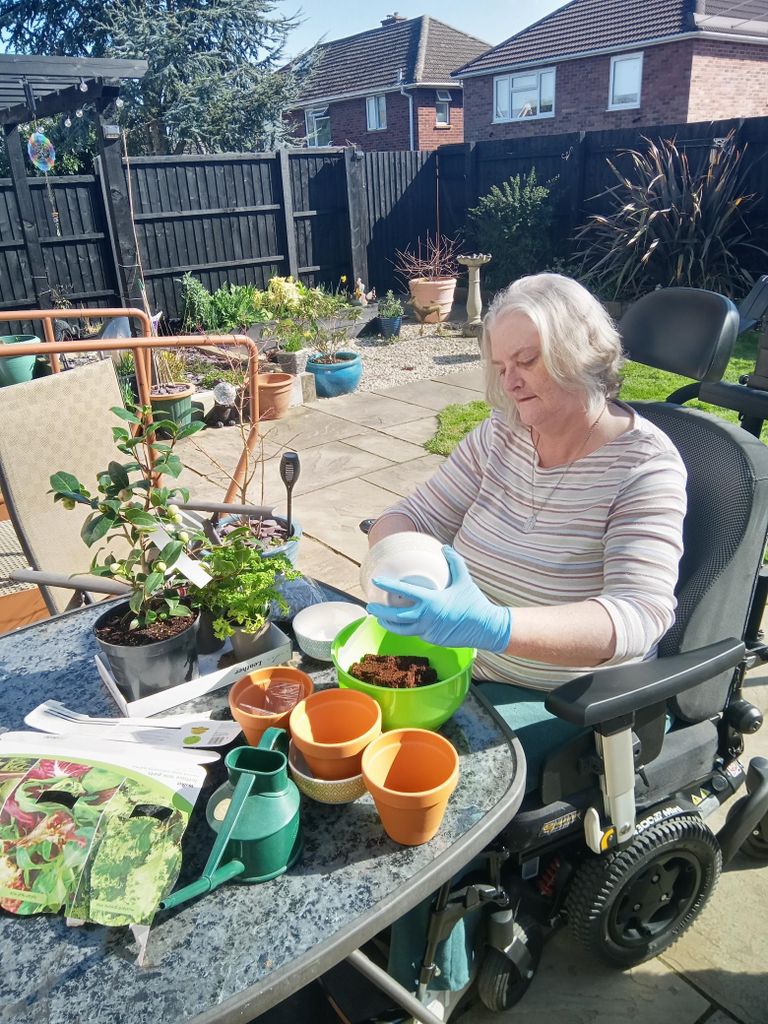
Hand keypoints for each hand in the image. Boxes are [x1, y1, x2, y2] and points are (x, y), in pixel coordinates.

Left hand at [367, 546, 511, 652]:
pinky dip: (405, 629)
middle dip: (380, 611)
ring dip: (388, 624)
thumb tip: (444, 548)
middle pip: (396, 616)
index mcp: (432, 601)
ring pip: (401, 630)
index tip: (376, 581)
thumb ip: (454, 562)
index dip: (388, 586)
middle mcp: (426, 618)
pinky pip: (415, 633)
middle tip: (370, 605)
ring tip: (379, 618)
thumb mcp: (464, 579)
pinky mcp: (432, 640)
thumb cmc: (475, 603)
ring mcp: (428, 631)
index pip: (404, 592)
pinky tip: (400, 625)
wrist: (486, 628)